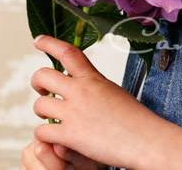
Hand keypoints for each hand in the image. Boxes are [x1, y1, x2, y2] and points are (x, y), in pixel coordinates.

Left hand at [28, 35, 157, 167]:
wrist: (144, 139)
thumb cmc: (135, 119)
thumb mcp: (115, 92)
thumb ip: (95, 86)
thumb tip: (84, 87)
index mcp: (94, 79)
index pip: (68, 52)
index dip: (50, 43)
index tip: (39, 41)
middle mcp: (81, 91)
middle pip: (43, 75)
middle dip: (37, 83)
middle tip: (42, 90)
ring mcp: (74, 112)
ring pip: (39, 104)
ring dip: (41, 112)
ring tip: (49, 118)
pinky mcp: (70, 135)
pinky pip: (42, 131)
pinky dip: (44, 136)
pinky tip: (54, 138)